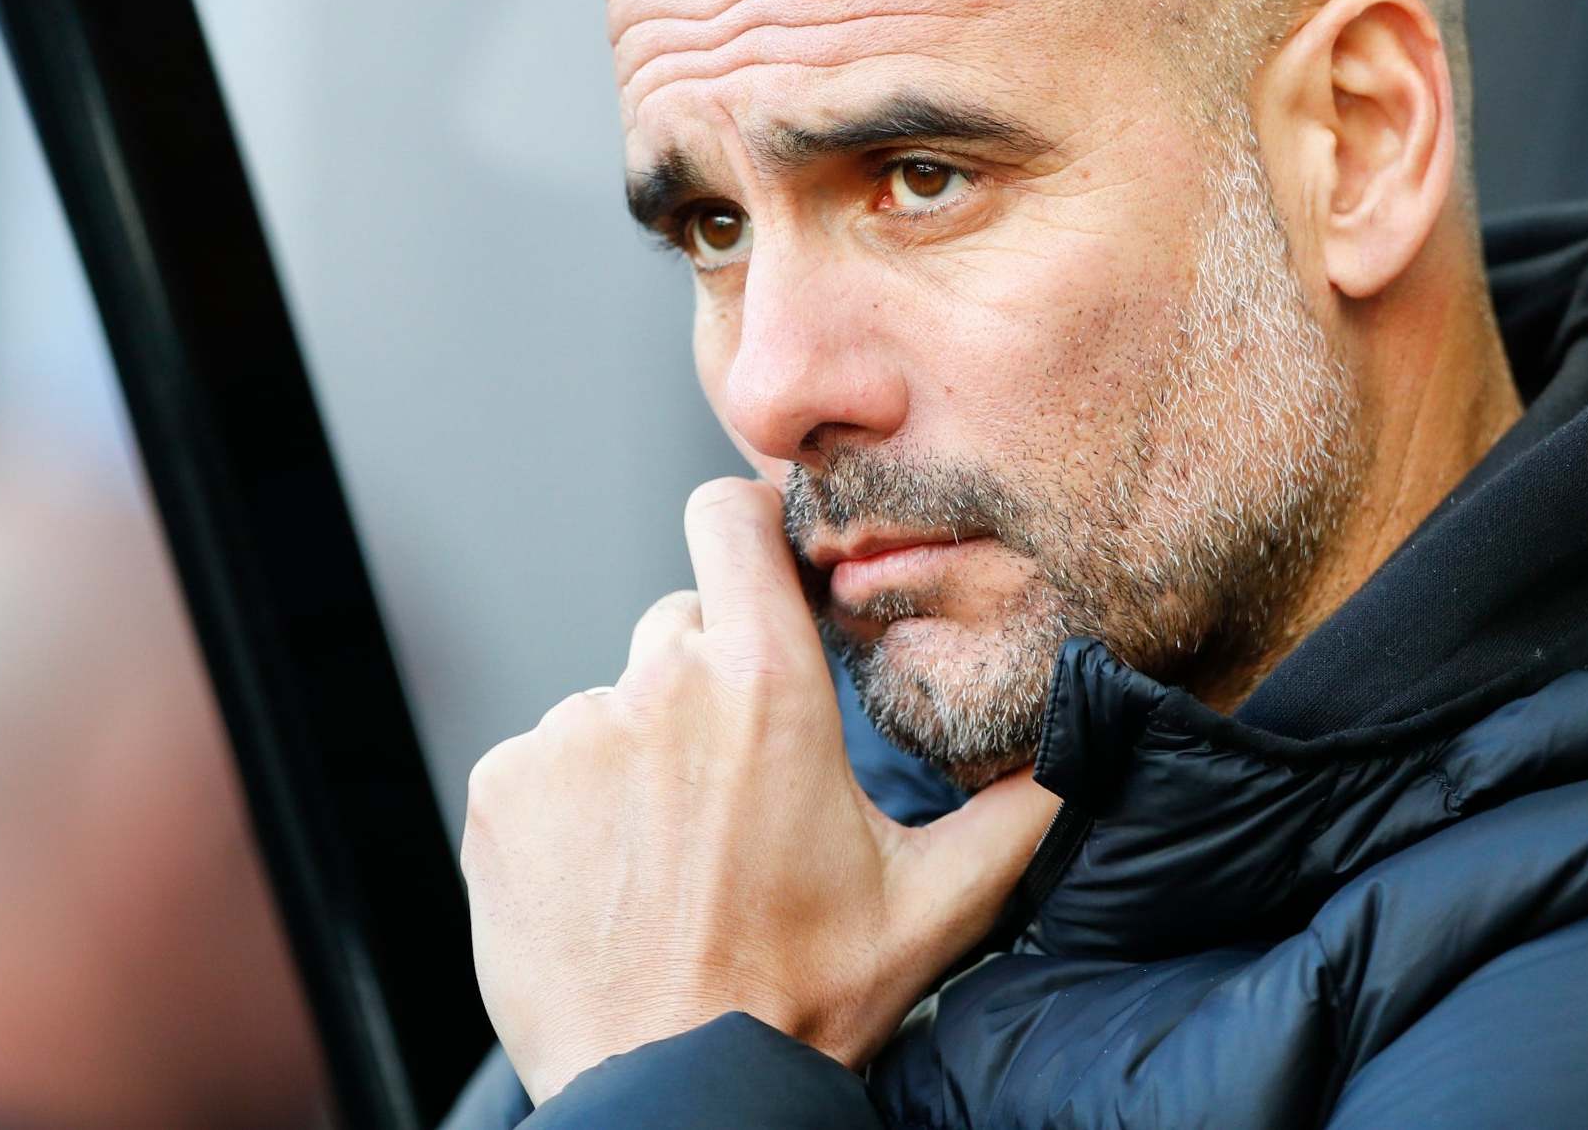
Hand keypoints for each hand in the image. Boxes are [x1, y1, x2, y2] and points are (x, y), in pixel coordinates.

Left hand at [461, 477, 1059, 1103]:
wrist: (671, 1092)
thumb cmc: (800, 999)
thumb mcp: (934, 902)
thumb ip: (1020, 806)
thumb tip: (1084, 740)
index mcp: (766, 686)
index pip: (729, 515)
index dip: (744, 526)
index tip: (761, 568)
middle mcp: (659, 686)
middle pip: (680, 624)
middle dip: (709, 682)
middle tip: (736, 789)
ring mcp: (569, 733)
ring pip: (612, 702)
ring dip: (640, 754)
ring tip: (672, 856)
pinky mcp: (503, 787)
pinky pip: (543, 759)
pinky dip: (571, 803)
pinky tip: (611, 877)